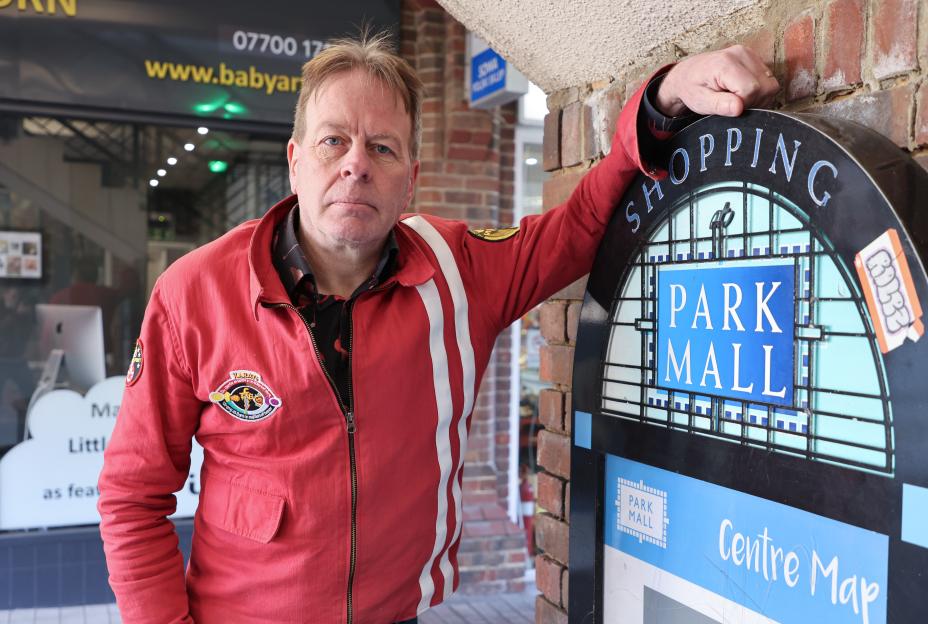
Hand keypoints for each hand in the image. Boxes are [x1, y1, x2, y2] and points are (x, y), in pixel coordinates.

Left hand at [655, 45, 779, 116]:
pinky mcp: (753, 56)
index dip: (744, 104)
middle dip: (753, 101)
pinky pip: (768, 78)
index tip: (730, 106)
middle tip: (733, 103)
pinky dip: (759, 88)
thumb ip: (719, 105)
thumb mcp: (700, 101)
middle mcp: (740, 54)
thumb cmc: (691, 88)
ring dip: (757, 96)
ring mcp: (748, 53)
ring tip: (736, 96)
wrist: (686, 74)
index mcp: (725, 64)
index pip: (751, 89)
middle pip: (766, 86)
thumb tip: (738, 108)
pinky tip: (741, 89)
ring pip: (770, 83)